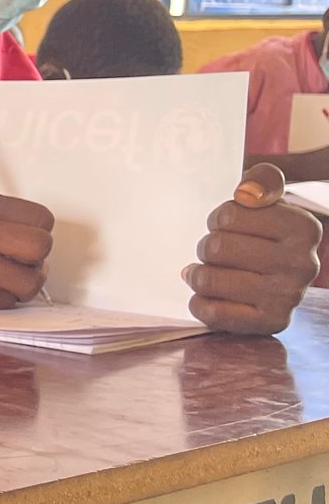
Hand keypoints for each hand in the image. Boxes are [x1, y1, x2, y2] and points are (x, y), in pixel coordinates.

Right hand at [0, 188, 54, 307]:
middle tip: (17, 264)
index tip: (21, 242)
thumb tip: (35, 250)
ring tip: (4, 282)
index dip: (38, 233)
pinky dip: (0, 300)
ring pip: (27, 279)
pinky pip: (2, 301)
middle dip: (36, 261)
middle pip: (40, 245)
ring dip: (22, 286)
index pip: (40, 217)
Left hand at [186, 164, 320, 334]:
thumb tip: (248, 194)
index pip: (228, 215)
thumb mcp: (264, 196)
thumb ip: (261, 180)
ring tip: (207, 272)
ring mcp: (289, 297)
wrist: (276, 273)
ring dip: (198, 275)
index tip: (226, 224)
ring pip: (208, 280)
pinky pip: (213, 313)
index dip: (218, 219)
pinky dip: (199, 303)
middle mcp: (304, 264)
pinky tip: (207, 296)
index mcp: (304, 228)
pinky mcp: (271, 323)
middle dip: (206, 247)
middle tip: (215, 251)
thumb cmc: (261, 230)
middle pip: (215, 247)